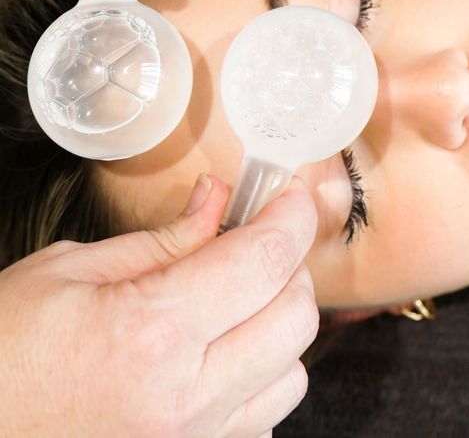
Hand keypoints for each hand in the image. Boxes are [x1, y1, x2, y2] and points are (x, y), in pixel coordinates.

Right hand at [0, 174, 318, 437]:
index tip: (289, 196)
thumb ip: (163, 239)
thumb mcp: (69, 272)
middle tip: (256, 242)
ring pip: (293, 370)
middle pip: (296, 316)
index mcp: (150, 332)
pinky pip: (264, 415)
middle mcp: (184, 398)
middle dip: (289, 265)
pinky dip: (260, 376)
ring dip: (278, 324)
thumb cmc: (3, 352)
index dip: (291, 216)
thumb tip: (217, 199)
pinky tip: (219, 356)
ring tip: (236, 302)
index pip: (264, 260)